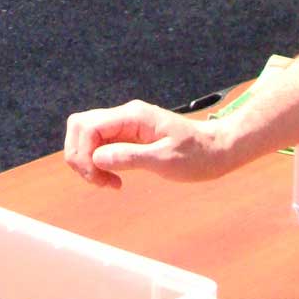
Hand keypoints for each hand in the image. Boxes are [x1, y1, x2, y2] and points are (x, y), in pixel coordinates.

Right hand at [62, 100, 235, 188]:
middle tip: (99, 181)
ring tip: (108, 182)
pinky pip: (101, 145)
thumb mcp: (166, 160)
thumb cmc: (198, 155)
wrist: (217, 149)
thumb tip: (98, 157)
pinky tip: (114, 178)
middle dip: (81, 156)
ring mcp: (126, 125)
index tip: (99, 178)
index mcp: (133, 116)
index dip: (83, 154)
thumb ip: (130, 157)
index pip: (88, 126)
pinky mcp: (128, 136)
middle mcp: (126, 116)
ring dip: (89, 161)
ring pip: (88, 136)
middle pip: (81, 127)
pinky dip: (99, 163)